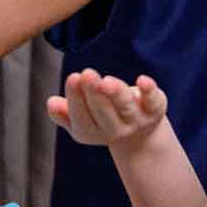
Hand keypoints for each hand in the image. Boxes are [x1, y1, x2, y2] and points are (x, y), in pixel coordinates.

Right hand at [47, 69, 169, 148]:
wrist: (140, 132)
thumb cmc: (102, 117)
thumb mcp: (81, 118)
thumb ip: (64, 113)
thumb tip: (51, 103)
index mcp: (92, 131)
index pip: (82, 118)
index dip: (76, 99)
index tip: (73, 77)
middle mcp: (115, 130)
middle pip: (103, 113)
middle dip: (94, 94)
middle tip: (86, 74)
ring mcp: (136, 120)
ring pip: (125, 106)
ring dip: (116, 93)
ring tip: (105, 80)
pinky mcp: (155, 108)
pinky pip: (153, 100)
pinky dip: (149, 90)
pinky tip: (142, 80)